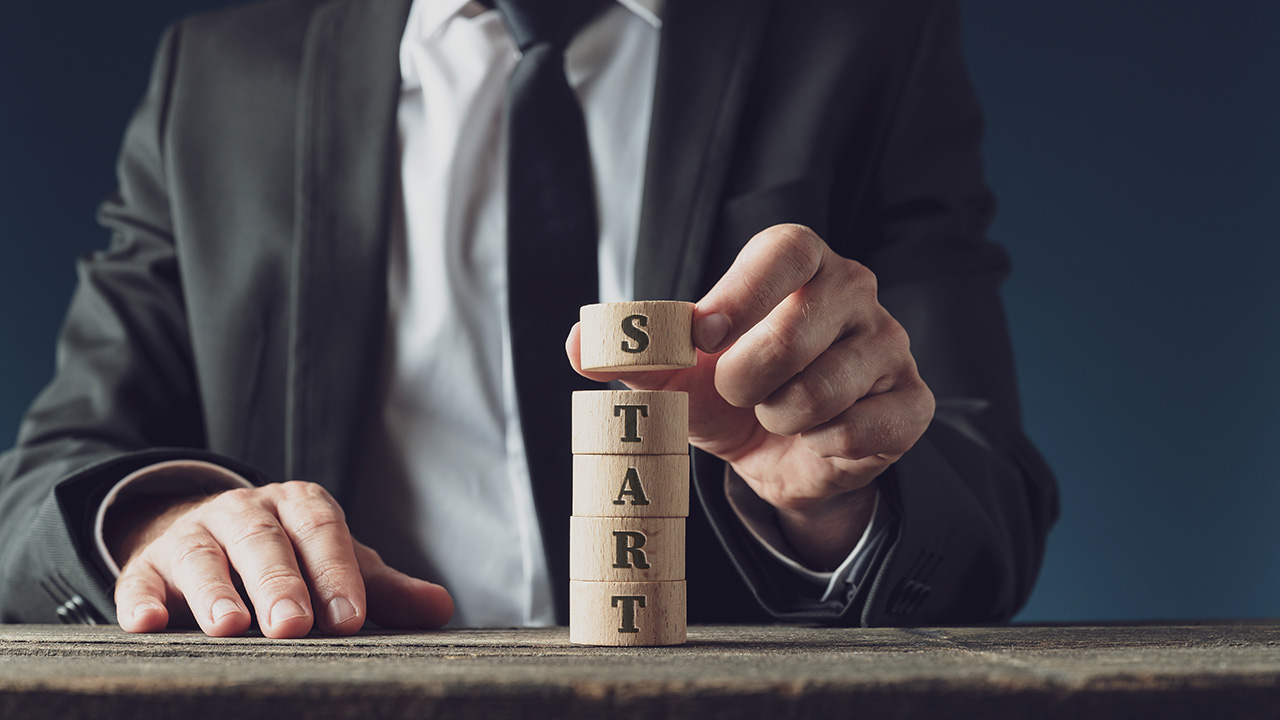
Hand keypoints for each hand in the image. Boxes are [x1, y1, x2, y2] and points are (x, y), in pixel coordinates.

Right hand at [109, 481, 453, 637]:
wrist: (208, 532)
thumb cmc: (290, 557)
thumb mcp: (335, 563)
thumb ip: (382, 588)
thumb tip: (442, 609)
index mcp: (299, 507)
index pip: (321, 531)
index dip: (335, 572)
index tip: (349, 619)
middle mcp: (244, 512)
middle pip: (262, 541)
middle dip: (279, 583)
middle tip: (293, 626)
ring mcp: (191, 535)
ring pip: (201, 556)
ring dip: (214, 591)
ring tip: (229, 627)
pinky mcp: (146, 565)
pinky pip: (138, 579)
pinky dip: (140, 599)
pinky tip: (149, 623)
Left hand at [567, 225, 933, 566]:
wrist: (785, 458)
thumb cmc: (734, 394)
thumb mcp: (681, 373)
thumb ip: (635, 356)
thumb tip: (579, 343)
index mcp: (801, 264)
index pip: (786, 249)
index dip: (742, 291)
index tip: (703, 334)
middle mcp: (857, 292)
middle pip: (795, 329)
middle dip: (744, 378)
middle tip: (737, 392)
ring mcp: (892, 346)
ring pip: (822, 391)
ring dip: (779, 418)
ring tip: (778, 413)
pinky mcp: (913, 403)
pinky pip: (855, 432)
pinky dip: (818, 448)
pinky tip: (818, 437)